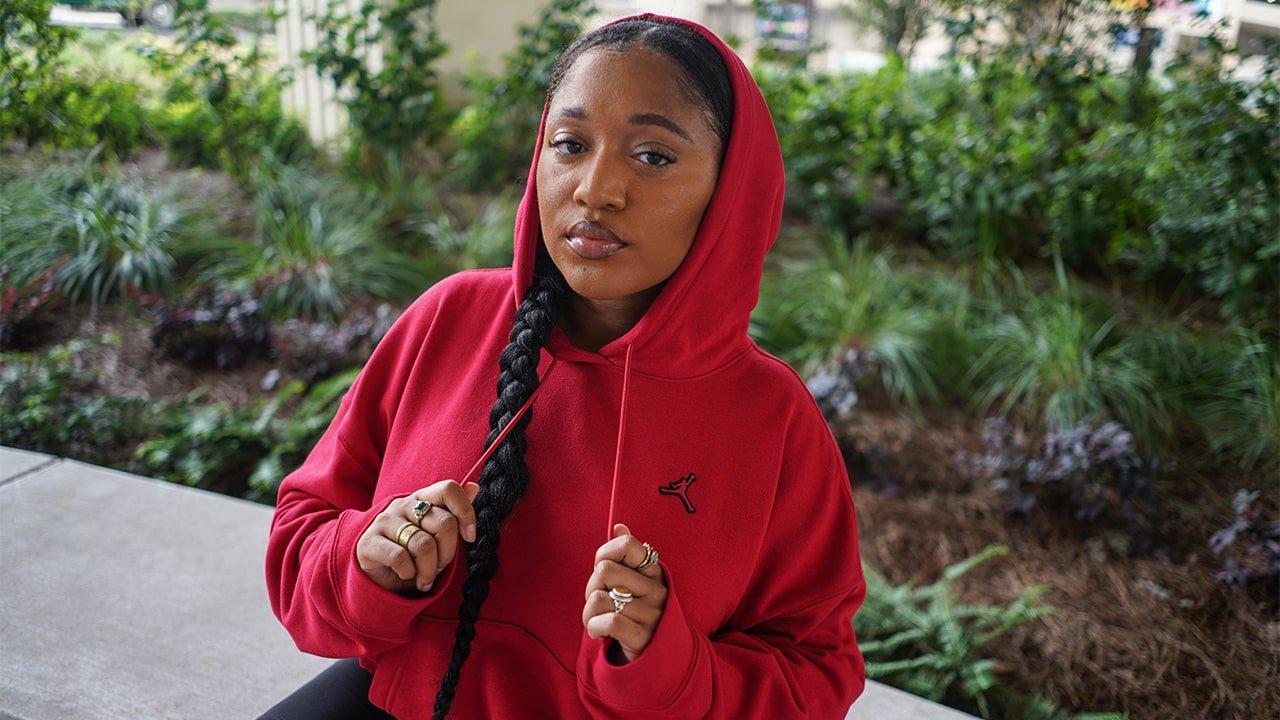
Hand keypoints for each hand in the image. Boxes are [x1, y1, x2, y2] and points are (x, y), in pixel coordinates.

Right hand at [356, 479, 480, 595]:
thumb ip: (454, 512)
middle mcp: (403, 505)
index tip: (469, 537)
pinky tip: (407, 575)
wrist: (377, 576)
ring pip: (424, 545)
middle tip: (440, 567)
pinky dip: (409, 573)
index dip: (465, 512)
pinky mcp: (368, 542)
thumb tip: (474, 487)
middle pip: (444, 523)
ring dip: (430, 569)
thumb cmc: (413, 553)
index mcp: (422, 498)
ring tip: (426, 578)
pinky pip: (400, 558)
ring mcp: (384, 522)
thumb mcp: (436, 535)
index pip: (448, 489)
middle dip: (448, 553)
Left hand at [582, 523, 666, 663]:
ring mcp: (651, 614)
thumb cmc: (635, 612)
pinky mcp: (642, 637)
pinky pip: (608, 621)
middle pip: (604, 571)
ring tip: (598, 620)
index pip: (627, 545)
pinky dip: (594, 627)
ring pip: (599, 599)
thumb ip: (626, 555)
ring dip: (588, 613)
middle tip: (599, 600)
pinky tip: (597, 632)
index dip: (605, 555)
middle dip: (591, 587)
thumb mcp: (632, 582)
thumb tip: (619, 526)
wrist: (654, 656)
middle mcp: (656, 590)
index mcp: (654, 571)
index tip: (604, 572)